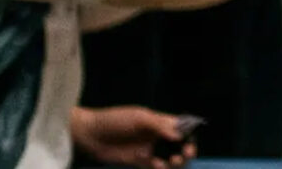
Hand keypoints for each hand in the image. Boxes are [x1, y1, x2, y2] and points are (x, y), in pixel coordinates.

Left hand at [70, 106, 194, 167]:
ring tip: (172, 161)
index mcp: (160, 121)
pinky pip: (157, 166)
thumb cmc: (116, 120)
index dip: (190, 134)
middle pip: (180, 145)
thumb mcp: (139, 118)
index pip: (182, 127)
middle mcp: (158, 136)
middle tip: (185, 154)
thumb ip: (160, 126)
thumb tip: (180, 137)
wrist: (91, 135)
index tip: (190, 140)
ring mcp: (150, 149)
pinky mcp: (140, 162)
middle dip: (186, 151)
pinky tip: (157, 165)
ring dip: (176, 162)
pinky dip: (160, 167)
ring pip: (170, 158)